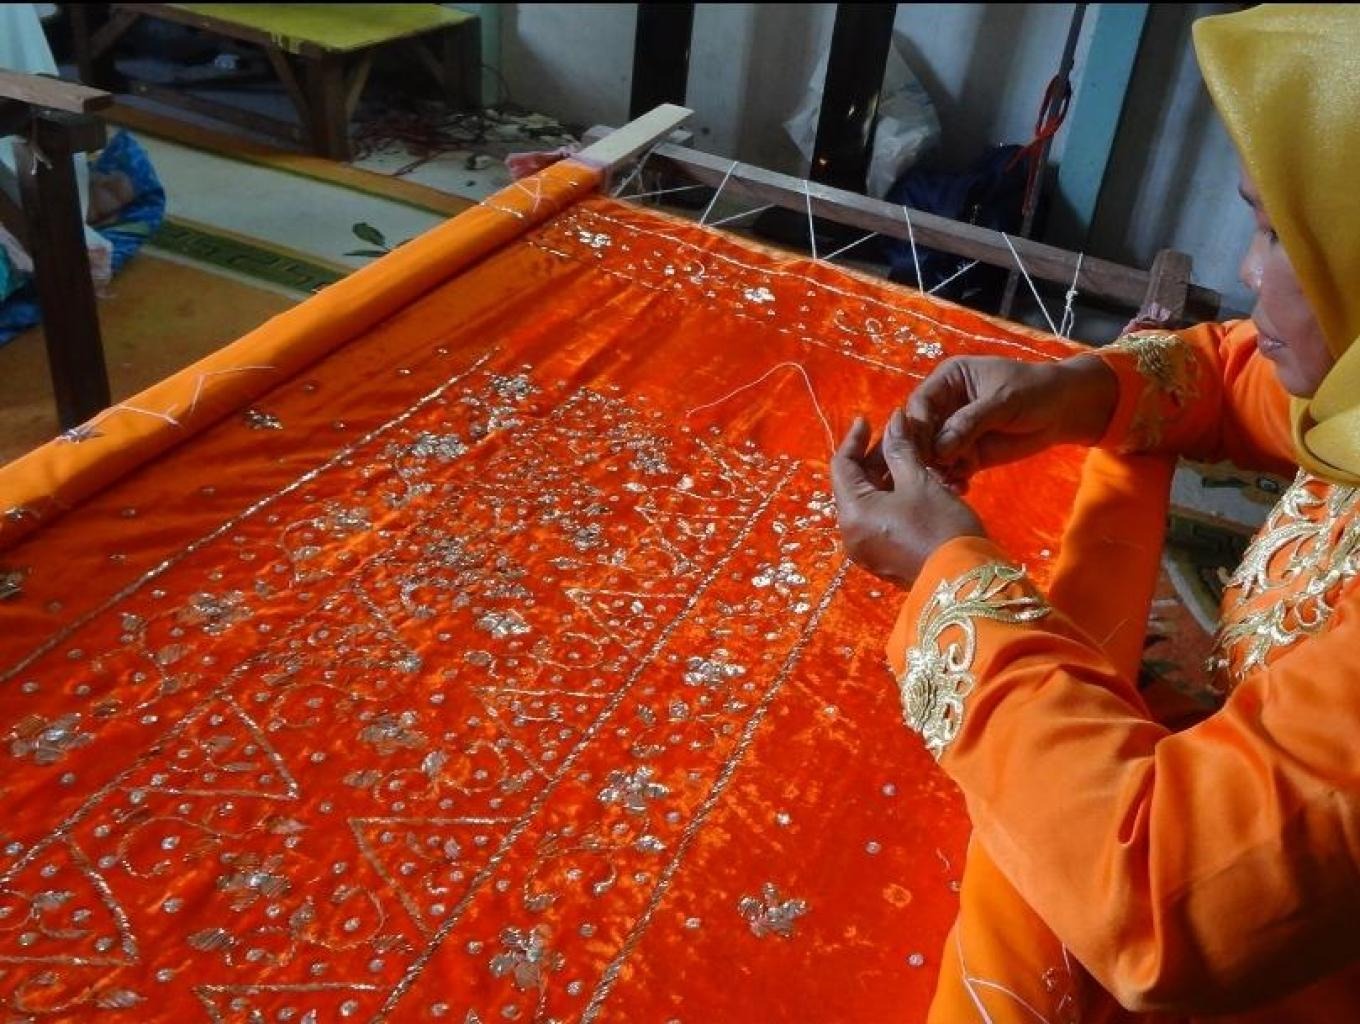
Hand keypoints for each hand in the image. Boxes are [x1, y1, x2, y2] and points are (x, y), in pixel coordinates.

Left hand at [832, 409, 984, 587]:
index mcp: (852, 512)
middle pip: (853, 485)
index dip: (855, 439)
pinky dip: (892, 500)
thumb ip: (900, 450)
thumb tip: (893, 420)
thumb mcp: (920, 482)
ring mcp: (866, 550)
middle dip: (875, 459)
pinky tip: (917, 486)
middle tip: (902, 440)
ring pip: (869, 503)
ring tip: (914, 460)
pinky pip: (879, 521)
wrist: (964, 581)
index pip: (841, 466)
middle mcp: (850, 533)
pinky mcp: (883, 560)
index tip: (870, 420)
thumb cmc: (940, 526)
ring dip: (886, 478)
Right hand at [905, 354, 1117, 485]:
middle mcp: (944, 405)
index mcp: (948, 380)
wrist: (1063, 410)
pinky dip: (952, 480)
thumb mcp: (1001, 400)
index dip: (918, 427)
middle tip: (930, 472)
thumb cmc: (1034, 391)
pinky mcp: (966, 454)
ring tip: (949, 483)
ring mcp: (953, 432)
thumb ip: (969, 422)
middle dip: (923, 453)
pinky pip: (950, 469)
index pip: (920, 404)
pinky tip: (961, 488)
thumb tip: (938, 449)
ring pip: (932, 454)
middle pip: (920, 432)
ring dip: (936, 471)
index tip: (923, 450)